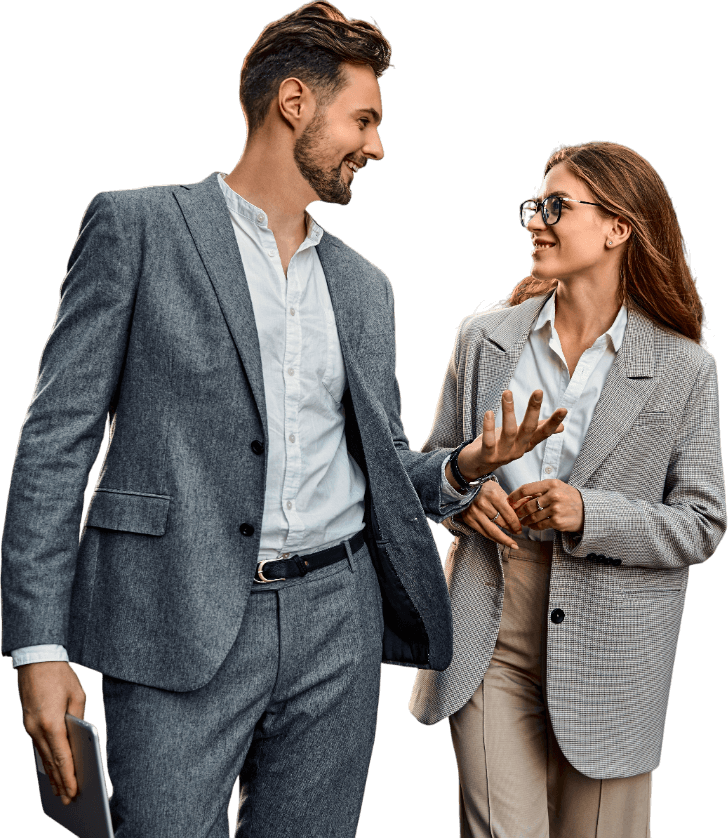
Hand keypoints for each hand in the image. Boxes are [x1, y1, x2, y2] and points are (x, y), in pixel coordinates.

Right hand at [17, 661, 85, 805]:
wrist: (36, 659)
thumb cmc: (59, 675)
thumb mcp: (77, 695)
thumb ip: (79, 718)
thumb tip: (81, 737)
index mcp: (51, 722)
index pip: (62, 757)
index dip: (68, 776)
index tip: (74, 791)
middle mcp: (37, 729)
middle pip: (51, 761)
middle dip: (60, 782)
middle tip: (69, 799)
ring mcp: (29, 727)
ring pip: (43, 757)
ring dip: (51, 775)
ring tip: (60, 791)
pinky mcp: (28, 723)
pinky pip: (38, 747)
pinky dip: (45, 761)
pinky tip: (50, 770)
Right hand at [455, 479, 523, 548]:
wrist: (466, 488)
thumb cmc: (486, 489)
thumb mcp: (499, 491)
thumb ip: (510, 503)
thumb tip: (522, 514)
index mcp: (493, 496)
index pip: (508, 514)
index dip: (516, 524)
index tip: (520, 529)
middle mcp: (483, 504)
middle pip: (501, 523)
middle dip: (511, 530)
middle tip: (517, 533)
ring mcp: (474, 513)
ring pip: (493, 531)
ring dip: (504, 539)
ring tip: (512, 543)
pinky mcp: (469, 519)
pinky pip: (484, 533)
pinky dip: (493, 538)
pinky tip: (500, 541)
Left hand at [456, 390, 566, 479]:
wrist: (477, 466)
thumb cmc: (500, 446)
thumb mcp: (521, 439)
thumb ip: (539, 431)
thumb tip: (562, 428)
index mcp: (527, 444)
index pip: (544, 433)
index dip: (554, 422)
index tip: (564, 409)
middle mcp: (518, 450)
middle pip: (528, 429)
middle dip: (534, 410)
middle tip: (538, 391)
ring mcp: (503, 454)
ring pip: (509, 432)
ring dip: (508, 411)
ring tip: (507, 393)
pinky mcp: (487, 455)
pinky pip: (489, 441)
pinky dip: (488, 427)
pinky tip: (489, 413)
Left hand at [507, 479, 584, 532]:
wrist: (587, 509)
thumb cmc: (568, 497)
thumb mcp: (557, 488)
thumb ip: (540, 491)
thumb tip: (519, 498)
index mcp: (551, 484)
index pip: (526, 489)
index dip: (514, 496)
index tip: (509, 501)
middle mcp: (554, 495)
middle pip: (528, 505)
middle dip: (519, 511)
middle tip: (515, 514)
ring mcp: (556, 509)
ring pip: (533, 516)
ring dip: (525, 520)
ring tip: (523, 521)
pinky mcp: (558, 521)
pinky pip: (540, 525)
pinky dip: (534, 526)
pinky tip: (533, 526)